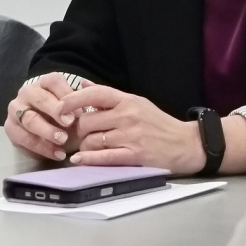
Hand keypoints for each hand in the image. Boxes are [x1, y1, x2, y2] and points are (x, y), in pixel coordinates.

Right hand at [4, 74, 78, 161]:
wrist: (49, 134)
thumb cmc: (65, 117)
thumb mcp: (75, 109)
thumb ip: (80, 106)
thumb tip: (83, 110)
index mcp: (45, 83)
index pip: (54, 82)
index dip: (66, 95)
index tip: (79, 112)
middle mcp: (27, 92)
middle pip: (40, 99)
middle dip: (55, 112)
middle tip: (69, 124)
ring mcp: (16, 109)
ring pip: (29, 119)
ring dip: (47, 131)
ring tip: (62, 142)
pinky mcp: (10, 128)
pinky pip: (23, 138)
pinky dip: (41, 148)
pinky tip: (56, 153)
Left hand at [57, 85, 204, 174]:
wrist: (186, 144)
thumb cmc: (159, 124)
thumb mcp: (137, 103)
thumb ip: (109, 96)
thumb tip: (82, 85)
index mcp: (128, 100)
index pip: (95, 93)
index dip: (73, 99)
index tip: (59, 107)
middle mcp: (128, 116)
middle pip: (87, 121)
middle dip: (78, 130)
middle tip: (79, 135)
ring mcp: (131, 136)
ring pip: (92, 140)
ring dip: (84, 146)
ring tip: (86, 148)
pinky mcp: (135, 155)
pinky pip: (104, 157)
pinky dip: (88, 159)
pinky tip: (79, 159)